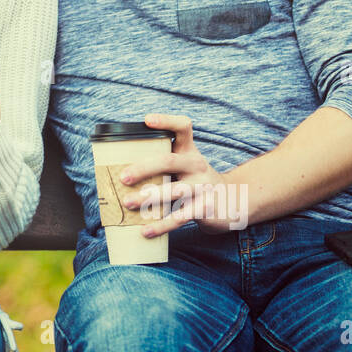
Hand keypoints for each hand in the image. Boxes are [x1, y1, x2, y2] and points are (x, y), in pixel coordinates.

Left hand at [118, 113, 236, 235]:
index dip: (167, 121)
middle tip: (123, 177)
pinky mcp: (205, 208)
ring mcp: (203, 187)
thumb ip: (162, 163)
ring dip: (148, 197)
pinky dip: (161, 225)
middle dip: (143, 168)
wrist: (233, 202)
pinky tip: (145, 231)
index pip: (182, 127)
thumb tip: (117, 172)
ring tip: (127, 203)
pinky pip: (180, 217)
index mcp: (189, 151)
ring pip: (174, 191)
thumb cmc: (196, 181)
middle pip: (169, 161)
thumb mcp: (185, 166)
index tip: (147, 120)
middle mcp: (196, 165)